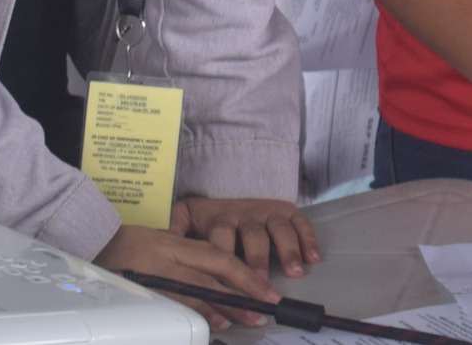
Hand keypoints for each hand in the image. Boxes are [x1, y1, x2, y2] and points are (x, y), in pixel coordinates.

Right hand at [93, 223, 279, 329]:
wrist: (89, 240)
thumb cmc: (126, 245)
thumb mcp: (160, 244)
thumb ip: (186, 259)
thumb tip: (216, 279)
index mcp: (179, 243)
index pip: (220, 258)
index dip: (246, 275)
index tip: (267, 291)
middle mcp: (172, 254)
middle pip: (217, 270)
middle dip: (246, 289)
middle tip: (267, 306)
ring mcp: (158, 271)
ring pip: (200, 287)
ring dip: (226, 305)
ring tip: (246, 318)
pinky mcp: (145, 287)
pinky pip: (176, 300)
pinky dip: (197, 311)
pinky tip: (213, 322)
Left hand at [170, 196, 319, 278]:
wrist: (228, 189)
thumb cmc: (206, 214)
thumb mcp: (182, 216)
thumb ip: (172, 227)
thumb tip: (158, 239)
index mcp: (219, 218)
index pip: (221, 238)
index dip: (224, 259)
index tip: (225, 280)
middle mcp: (245, 214)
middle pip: (253, 236)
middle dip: (258, 259)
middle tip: (261, 282)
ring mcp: (267, 211)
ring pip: (279, 229)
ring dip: (287, 250)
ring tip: (294, 272)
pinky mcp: (284, 210)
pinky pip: (300, 222)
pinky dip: (308, 238)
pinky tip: (312, 257)